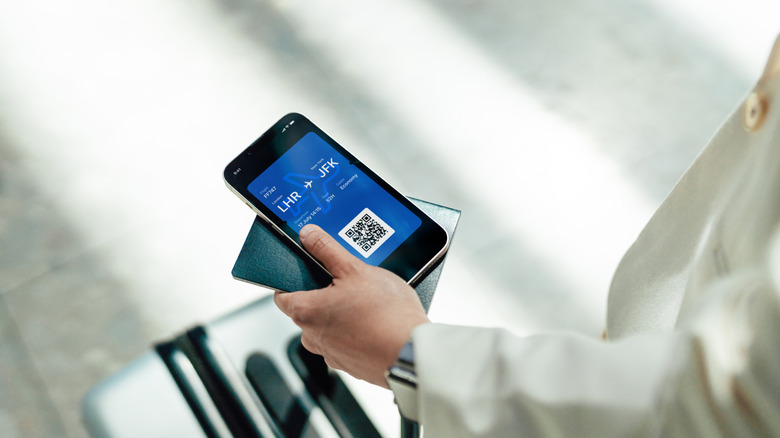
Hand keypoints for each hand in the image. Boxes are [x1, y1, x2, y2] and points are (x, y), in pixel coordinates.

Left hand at [274, 224, 428, 387]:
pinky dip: (357, 332)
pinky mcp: (351, 365)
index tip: (307, 271)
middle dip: (325, 295)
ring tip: (368, 302)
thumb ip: (327, 249)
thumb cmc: (386, 315)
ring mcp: (332, 354)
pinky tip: (377, 321)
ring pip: (329, 327)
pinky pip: (347, 342)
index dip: (293, 279)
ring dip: (342, 314)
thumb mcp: (355, 269)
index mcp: (306, 312)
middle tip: (348, 281)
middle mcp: (312, 337)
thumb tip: (309, 235)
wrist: (412, 352)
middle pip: (308, 309)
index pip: (283, 294)